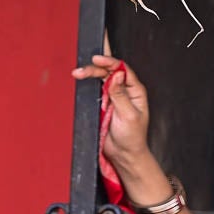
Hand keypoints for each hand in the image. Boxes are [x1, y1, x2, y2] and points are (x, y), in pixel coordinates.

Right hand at [72, 44, 150, 169]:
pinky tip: (81, 79)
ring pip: (101, 78)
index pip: (123, 70)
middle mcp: (125, 91)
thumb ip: (121, 95)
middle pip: (109, 72)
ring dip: (89, 74)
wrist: (123, 154)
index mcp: (135, 91)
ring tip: (77, 73)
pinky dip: (88, 84)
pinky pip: (95, 89)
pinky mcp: (103, 103)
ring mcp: (113, 96)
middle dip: (95, 69)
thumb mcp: (128, 116)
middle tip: (81, 70)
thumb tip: (117, 75)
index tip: (97, 60)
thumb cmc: (132, 137)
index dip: (110, 62)